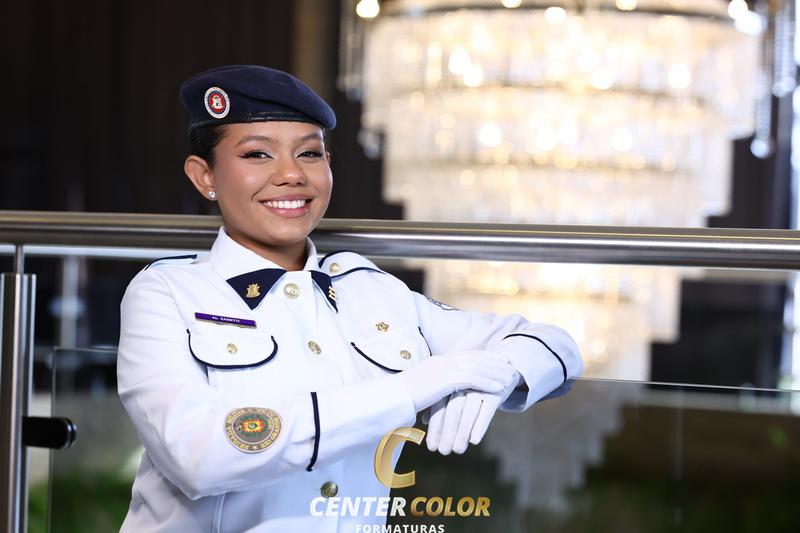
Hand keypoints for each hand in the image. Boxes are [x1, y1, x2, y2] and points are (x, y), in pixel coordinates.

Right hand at [395, 351, 517, 411]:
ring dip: (496, 374)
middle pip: (475, 358)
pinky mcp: (446, 380)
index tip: (497, 360)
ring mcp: (444, 368)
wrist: (391, 398)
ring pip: (477, 368)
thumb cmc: (402, 397)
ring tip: (510, 380)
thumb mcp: (422, 388)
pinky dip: (488, 383)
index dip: (483, 358)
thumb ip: (434, 387)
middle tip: (510, 365)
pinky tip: (499, 388)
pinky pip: (473, 379)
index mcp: (438, 361)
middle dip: (494, 362)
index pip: (466, 356)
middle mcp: (443, 361)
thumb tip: (439, 393)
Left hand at [424, 353, 520, 454]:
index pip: (440, 407)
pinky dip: (480, 426)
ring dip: (462, 433)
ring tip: (457, 450)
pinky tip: (474, 440)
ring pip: (468, 413)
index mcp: (451, 383)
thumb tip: (424, 421)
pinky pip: (487, 412)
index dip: (435, 428)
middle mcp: (464, 385)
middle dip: (447, 433)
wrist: (503, 367)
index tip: (432, 446)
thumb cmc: (475, 383)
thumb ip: (441, 403)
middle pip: (453, 411)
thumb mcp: (458, 391)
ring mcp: (480, 388)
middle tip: (443, 451)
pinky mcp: (495, 393)